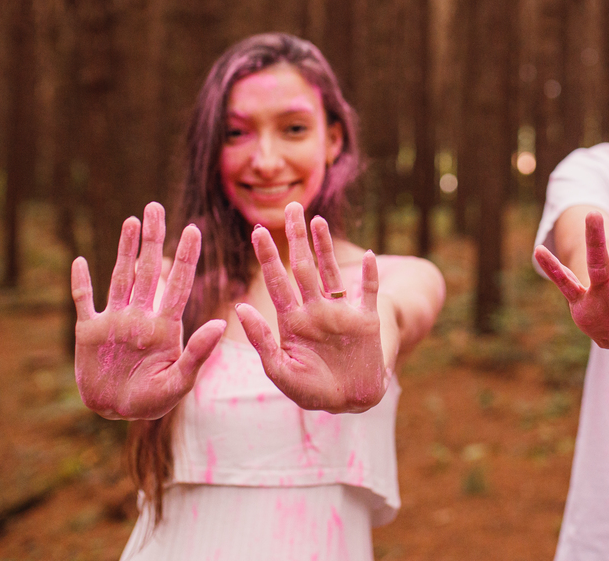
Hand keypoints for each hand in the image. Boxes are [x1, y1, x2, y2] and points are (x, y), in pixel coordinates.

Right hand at [72, 203, 225, 419]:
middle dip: (152, 239)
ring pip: (120, 277)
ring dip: (124, 249)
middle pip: (148, 270)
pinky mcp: (89, 332)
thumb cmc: (151, 400)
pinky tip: (81, 260)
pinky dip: (81, 282)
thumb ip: (198, 353)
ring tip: (132, 220)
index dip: (185, 257)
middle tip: (156, 207)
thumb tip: (222, 323)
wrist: (116, 413)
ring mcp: (114, 321)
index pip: (178, 284)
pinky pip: (84, 301)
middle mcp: (140, 317)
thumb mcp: (178, 382)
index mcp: (164, 327)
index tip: (194, 229)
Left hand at [236, 202, 387, 413]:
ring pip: (331, 271)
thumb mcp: (279, 371)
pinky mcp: (366, 320)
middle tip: (290, 206)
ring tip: (317, 220)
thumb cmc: (312, 391)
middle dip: (296, 238)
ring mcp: (341, 312)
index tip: (256, 231)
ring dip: (325, 247)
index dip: (267, 256)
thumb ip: (261, 341)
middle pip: (303, 267)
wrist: (348, 402)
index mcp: (292, 321)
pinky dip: (369, 276)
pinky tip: (367, 256)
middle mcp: (315, 310)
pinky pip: (368, 292)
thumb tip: (240, 308)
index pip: (277, 281)